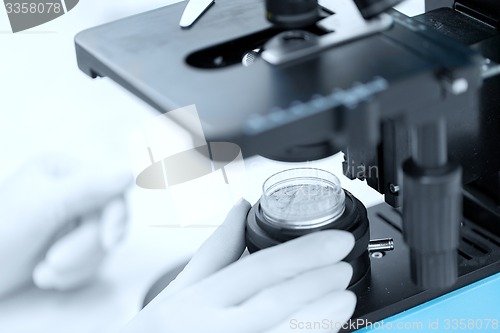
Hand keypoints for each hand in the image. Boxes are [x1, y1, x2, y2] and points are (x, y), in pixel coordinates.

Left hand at [0, 155, 130, 296]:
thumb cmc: (0, 233)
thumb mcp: (43, 207)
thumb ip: (88, 188)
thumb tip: (130, 172)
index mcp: (65, 171)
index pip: (111, 191)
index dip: (115, 218)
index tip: (109, 242)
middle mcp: (74, 192)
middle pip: (109, 221)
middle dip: (83, 248)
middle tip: (53, 263)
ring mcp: (74, 220)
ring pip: (104, 244)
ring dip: (76, 265)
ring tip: (43, 272)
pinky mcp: (73, 245)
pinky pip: (95, 260)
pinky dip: (75, 274)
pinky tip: (48, 276)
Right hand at [122, 199, 355, 332]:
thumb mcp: (179, 289)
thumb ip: (215, 250)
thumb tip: (241, 207)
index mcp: (197, 301)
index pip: (259, 268)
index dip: (305, 252)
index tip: (336, 242)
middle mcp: (212, 328)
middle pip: (276, 300)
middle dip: (318, 282)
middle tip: (344, 267)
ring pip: (284, 332)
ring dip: (320, 316)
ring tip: (344, 299)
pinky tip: (324, 329)